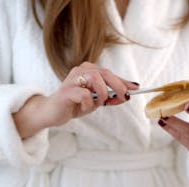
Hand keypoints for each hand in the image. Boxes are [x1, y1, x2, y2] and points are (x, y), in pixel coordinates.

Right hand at [14, 62, 137, 137]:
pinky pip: (85, 95)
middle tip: (125, 97)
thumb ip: (109, 97)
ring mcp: (72, 79)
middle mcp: (80, 71)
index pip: (109, 73)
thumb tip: (126, 95)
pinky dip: (89, 104)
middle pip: (104, 73)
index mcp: (88, 70)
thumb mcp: (96, 101)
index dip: (123, 81)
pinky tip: (83, 108)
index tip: (136, 88)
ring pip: (96, 80)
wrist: (53, 113)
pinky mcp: (66, 91)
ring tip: (98, 104)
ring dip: (102, 95)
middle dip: (118, 85)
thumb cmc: (74, 105)